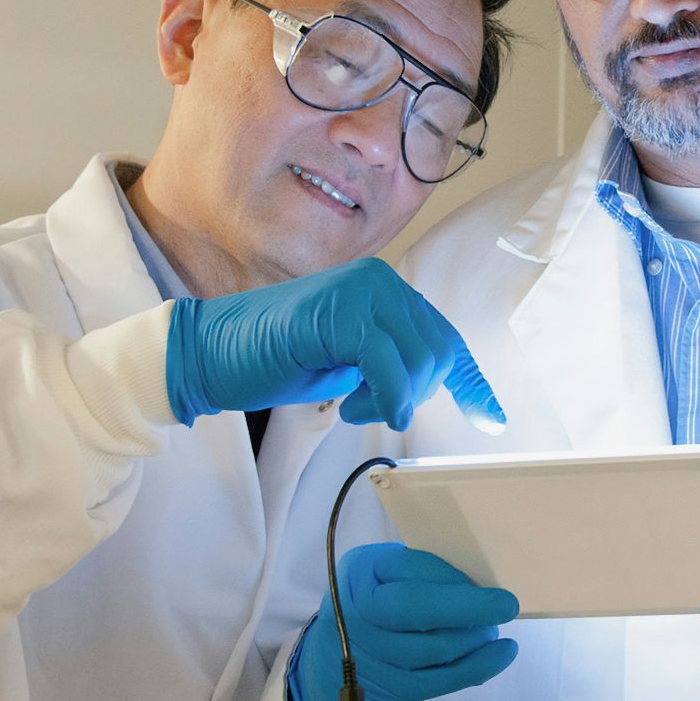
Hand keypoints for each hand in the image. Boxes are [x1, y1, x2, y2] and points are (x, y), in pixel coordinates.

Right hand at [165, 257, 504, 431]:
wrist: (209, 353)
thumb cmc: (276, 360)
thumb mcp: (350, 363)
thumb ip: (390, 362)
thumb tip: (428, 383)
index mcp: (385, 291)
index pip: (445, 336)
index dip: (471, 381)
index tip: (490, 418)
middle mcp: (380, 282)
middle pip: (439, 352)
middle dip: (416, 394)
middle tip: (370, 408)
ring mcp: (359, 292)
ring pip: (419, 360)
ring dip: (394, 398)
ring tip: (352, 405)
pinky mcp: (337, 314)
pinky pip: (388, 365)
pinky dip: (386, 396)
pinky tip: (359, 410)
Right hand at [289, 542, 518, 700]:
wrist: (339, 658)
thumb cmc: (380, 602)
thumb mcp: (387, 575)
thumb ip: (422, 571)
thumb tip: (480, 578)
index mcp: (359, 573)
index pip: (406, 568)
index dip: (449, 576)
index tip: (485, 579)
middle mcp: (357, 612)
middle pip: (413, 609)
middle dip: (466, 607)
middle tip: (506, 605)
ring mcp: (370, 654)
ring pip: (433, 647)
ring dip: (474, 638)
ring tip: (492, 628)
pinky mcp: (390, 687)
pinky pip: (441, 680)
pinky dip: (478, 666)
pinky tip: (501, 653)